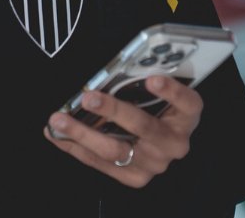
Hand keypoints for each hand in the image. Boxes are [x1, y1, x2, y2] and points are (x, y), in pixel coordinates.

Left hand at [44, 75, 202, 186]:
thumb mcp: (158, 93)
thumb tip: (111, 68)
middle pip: (144, 127)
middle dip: (113, 110)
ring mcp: (154, 163)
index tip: (152, 79)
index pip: (188, 103)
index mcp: (186, 116)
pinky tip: (56, 133)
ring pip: (116, 150)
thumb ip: (141, 81)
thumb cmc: (156, 107)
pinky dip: (74, 147)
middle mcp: (174, 142)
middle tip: (89, 96)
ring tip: (59, 119)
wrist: (161, 144)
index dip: (172, 92)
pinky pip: (100, 163)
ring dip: (83, 133)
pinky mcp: (134, 177)